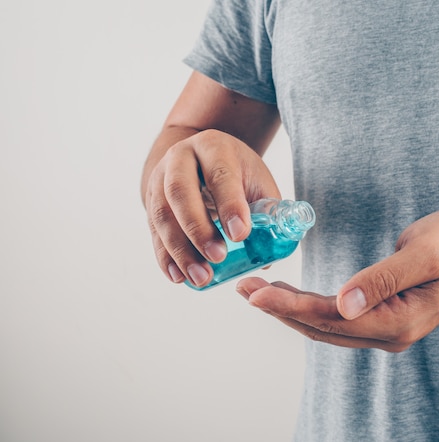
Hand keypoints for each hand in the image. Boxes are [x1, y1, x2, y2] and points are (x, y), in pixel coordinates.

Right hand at [144, 129, 279, 287]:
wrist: (201, 157)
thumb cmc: (236, 172)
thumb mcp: (256, 180)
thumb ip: (267, 210)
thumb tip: (268, 256)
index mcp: (213, 148)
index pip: (220, 175)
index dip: (230, 205)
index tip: (240, 234)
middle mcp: (180, 158)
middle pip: (180, 192)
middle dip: (198, 229)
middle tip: (217, 257)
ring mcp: (159, 179)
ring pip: (162, 215)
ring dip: (180, 250)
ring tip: (201, 276)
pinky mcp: (150, 202)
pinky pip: (153, 231)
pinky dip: (165, 257)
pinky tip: (178, 276)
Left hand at [236, 210, 438, 351]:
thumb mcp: (426, 253)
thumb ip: (385, 278)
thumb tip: (345, 303)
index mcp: (398, 320)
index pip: (331, 317)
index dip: (290, 305)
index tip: (256, 292)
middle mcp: (389, 333)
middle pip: (322, 326)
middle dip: (280, 309)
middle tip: (243, 289)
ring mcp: (385, 330)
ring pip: (325, 326)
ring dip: (289, 310)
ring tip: (256, 292)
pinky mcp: (382, 319)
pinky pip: (335, 320)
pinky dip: (307, 309)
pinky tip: (289, 296)